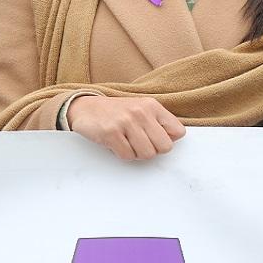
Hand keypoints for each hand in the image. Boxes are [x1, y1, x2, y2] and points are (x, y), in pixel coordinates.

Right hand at [66, 95, 184, 159]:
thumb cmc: (116, 112)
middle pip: (164, 147)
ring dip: (136, 153)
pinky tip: (115, 143)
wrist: (85, 108)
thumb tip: (173, 141)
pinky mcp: (111, 133)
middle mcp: (140, 112)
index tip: (154, 137)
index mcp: (151, 106)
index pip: (178, 132)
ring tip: (126, 142)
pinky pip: (127, 156)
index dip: (167, 139)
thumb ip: (159, 122)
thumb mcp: (141, 109)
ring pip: (147, 154)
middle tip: (138, 143)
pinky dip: (122, 154)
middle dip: (152, 149)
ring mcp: (125, 122)